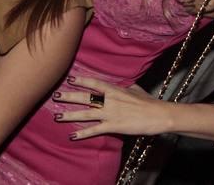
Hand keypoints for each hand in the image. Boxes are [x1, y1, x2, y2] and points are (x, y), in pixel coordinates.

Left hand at [52, 76, 172, 139]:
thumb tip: (125, 84)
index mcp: (115, 89)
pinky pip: (95, 130)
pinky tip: (72, 135)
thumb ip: (127, 87)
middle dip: (69, 97)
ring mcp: (110, 113)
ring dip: (70, 115)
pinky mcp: (113, 126)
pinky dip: (83, 133)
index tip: (70, 78)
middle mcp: (109, 100)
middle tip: (55, 95)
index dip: (81, 80)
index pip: (94, 83)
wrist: (158, 115)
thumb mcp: (136, 89)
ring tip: (57, 116)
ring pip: (86, 114)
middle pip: (85, 97)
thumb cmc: (149, 102)